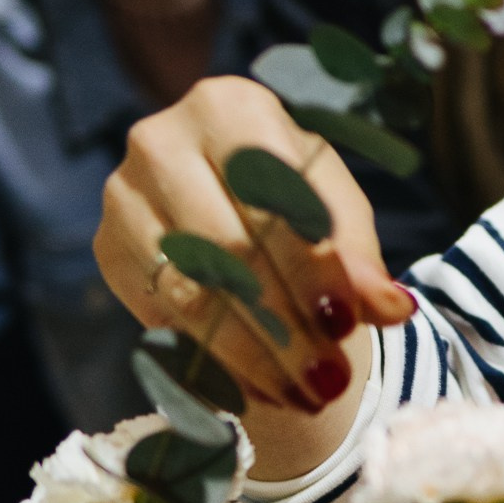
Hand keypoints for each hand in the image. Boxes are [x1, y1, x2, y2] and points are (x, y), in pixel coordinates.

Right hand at [96, 73, 411, 466]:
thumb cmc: (292, 199)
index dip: (308, 264)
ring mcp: (125, 194)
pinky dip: (215, 360)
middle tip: (325, 380)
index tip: (345, 323)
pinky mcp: (108, 247)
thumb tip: (395, 307)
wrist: (228, 205)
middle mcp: (162, 140)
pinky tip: (258, 389)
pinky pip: (162, 316)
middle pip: (228, 247)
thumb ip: (361, 256)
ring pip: (191, 291)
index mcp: (229, 107)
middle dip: (283, 323)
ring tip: (301, 395)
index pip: (270, 194)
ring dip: (252, 354)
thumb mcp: (335, 214)